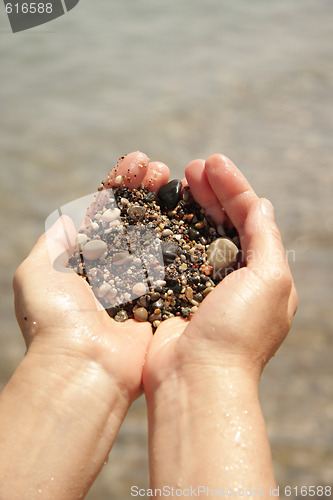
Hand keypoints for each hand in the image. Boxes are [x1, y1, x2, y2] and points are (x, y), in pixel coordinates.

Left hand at [1, 152, 170, 499]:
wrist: (84, 368)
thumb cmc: (55, 320)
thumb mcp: (38, 270)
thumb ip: (57, 238)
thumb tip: (71, 213)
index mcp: (86, 260)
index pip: (107, 212)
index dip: (122, 184)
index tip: (138, 161)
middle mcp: (115, 269)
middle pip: (135, 218)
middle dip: (147, 189)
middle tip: (161, 167)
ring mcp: (143, 283)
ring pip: (158, 233)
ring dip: (167, 204)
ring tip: (176, 177)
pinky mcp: (165, 299)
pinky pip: (177, 262)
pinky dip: (184, 235)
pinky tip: (191, 211)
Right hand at [142, 154, 297, 494]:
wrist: (196, 380)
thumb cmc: (237, 333)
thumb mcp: (270, 281)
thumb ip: (266, 239)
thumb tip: (262, 203)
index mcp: (262, 274)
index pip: (250, 218)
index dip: (234, 187)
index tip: (213, 162)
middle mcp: (234, 277)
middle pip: (223, 221)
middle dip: (211, 190)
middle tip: (193, 166)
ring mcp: (201, 283)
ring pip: (196, 232)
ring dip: (189, 204)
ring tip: (177, 178)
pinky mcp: (173, 291)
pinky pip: (171, 252)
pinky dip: (167, 228)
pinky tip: (160, 210)